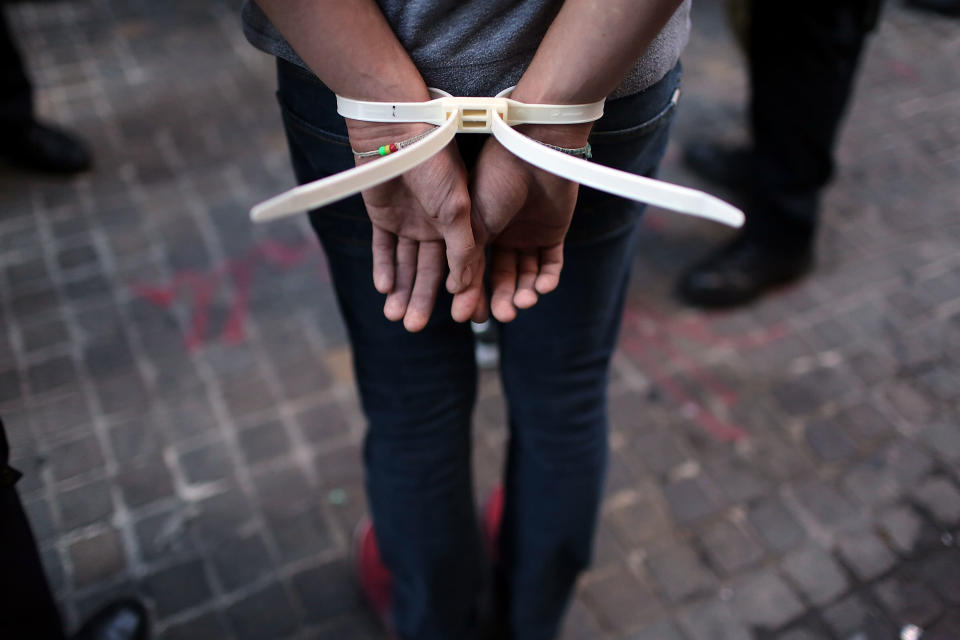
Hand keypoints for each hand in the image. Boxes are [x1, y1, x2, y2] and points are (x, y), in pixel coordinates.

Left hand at [348, 121, 485, 330]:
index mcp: (460, 224)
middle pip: (429, 271)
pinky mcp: (384, 217)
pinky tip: (385, 289)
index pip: (461, 266)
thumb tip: (464, 288)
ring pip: (405, 264)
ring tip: (396, 318)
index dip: (461, 293)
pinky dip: (384, 268)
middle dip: (422, 299)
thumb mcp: (456, 211)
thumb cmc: (435, 167)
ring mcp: (410, 222)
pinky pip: (384, 249)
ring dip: (401, 290)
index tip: (459, 319)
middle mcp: (436, 226)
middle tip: (414, 327)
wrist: (396, 134)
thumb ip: (463, 250)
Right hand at [469, 123, 590, 321]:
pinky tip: (540, 289)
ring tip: (522, 303)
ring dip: (524, 292)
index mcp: (478, 229)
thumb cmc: (496, 180)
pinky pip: (550, 264)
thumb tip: (456, 294)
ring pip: (526, 275)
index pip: (474, 269)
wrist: (533, 151)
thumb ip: (466, 258)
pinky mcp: (554, 233)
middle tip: (501, 316)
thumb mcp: (473, 223)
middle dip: (501, 298)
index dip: (471, 293)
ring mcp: (529, 234)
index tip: (465, 316)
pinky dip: (546, 280)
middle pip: (501, 277)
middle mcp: (502, 234)